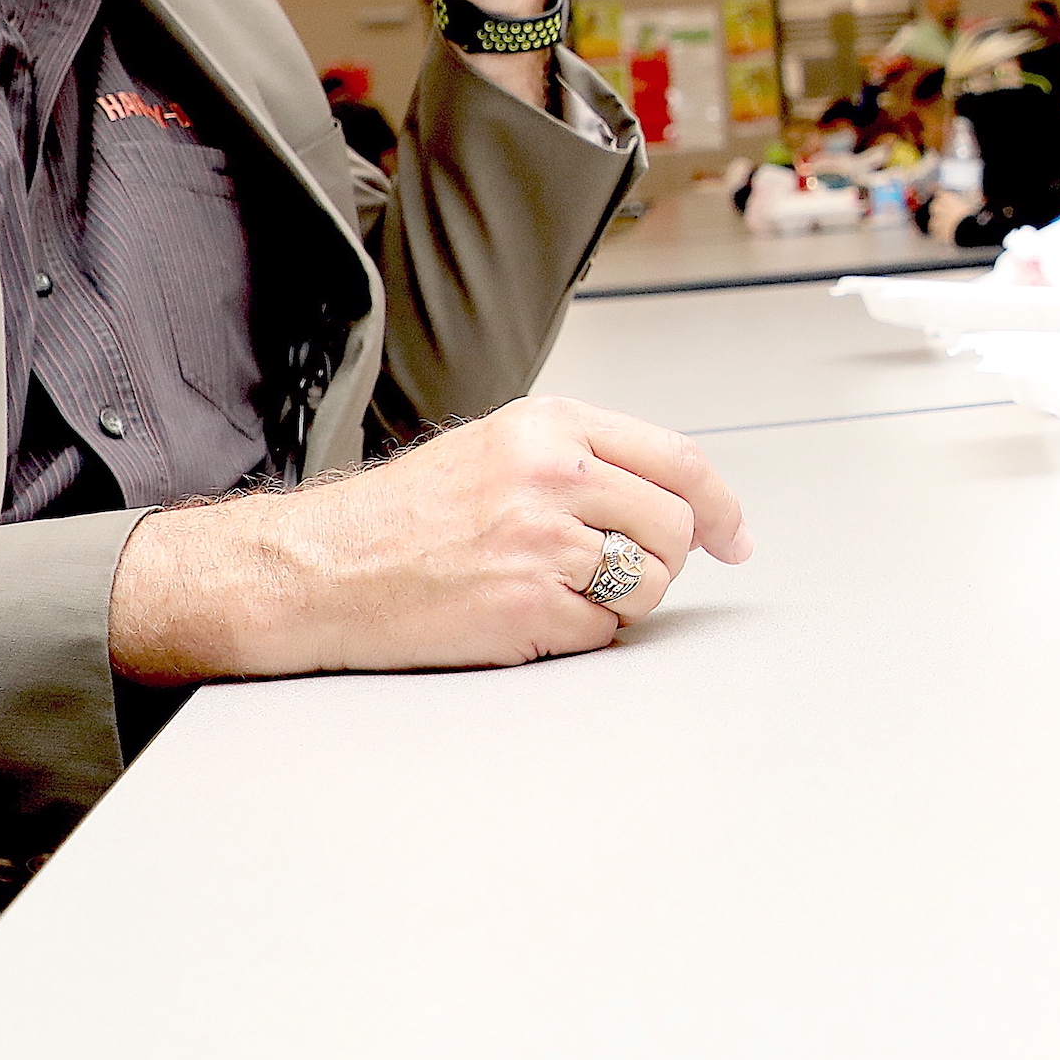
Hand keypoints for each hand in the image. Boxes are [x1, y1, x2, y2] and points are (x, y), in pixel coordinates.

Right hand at [109, 396, 750, 682]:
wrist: (324, 567)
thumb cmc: (408, 514)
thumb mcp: (501, 447)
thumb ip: (589, 460)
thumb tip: (682, 499)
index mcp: (553, 425)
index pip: (681, 460)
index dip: (722, 507)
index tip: (735, 538)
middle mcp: (555, 474)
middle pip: (675, 528)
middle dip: (664, 562)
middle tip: (619, 574)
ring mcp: (542, 542)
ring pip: (648, 585)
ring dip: (621, 601)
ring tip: (556, 590)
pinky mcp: (527, 606)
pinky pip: (605, 632)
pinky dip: (581, 635)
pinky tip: (526, 615)